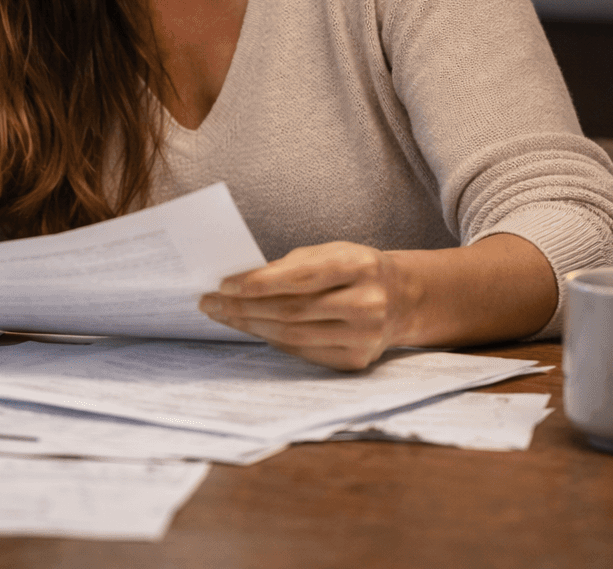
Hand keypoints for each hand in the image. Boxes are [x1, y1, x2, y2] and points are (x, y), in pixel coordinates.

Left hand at [198, 242, 410, 370]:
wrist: (402, 298)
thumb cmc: (355, 269)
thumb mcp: (330, 252)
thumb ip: (291, 265)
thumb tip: (239, 281)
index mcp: (360, 266)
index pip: (300, 277)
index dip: (258, 283)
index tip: (223, 285)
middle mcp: (367, 304)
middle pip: (292, 311)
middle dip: (244, 308)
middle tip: (210, 303)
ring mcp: (364, 337)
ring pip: (293, 335)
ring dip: (251, 326)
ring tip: (223, 315)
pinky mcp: (356, 360)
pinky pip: (302, 351)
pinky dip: (273, 339)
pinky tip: (252, 328)